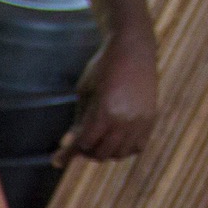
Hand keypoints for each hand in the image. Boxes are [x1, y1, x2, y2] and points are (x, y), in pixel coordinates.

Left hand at [58, 36, 158, 162]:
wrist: (132, 47)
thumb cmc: (102, 67)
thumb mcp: (84, 92)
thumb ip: (79, 120)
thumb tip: (72, 143)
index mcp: (104, 112)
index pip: (84, 144)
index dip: (69, 153)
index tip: (57, 161)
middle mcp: (124, 120)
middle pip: (101, 153)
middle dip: (87, 151)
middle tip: (81, 144)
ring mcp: (140, 120)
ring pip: (120, 153)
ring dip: (106, 152)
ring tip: (97, 142)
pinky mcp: (150, 117)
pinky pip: (137, 146)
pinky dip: (125, 149)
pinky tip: (115, 141)